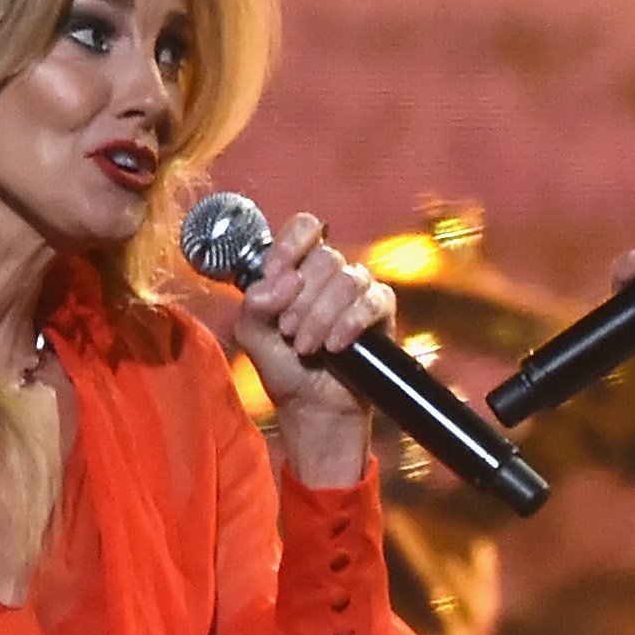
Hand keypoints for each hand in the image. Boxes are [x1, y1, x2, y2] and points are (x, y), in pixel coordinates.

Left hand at [238, 211, 393, 487]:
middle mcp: (331, 273)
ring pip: (347, 280)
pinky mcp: (381, 312)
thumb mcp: (252, 333)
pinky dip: (349, 323)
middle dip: (302, 299)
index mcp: (299, 267)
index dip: (290, 246)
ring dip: (321, 316)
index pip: (305, 228)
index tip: (276, 276)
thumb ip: (255, 302)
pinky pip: (372, 301)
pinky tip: (336, 346)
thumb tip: (284, 280)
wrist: (311, 407)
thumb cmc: (283, 366)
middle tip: (289, 331)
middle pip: (325, 257)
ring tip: (307, 347)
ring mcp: (359, 290)